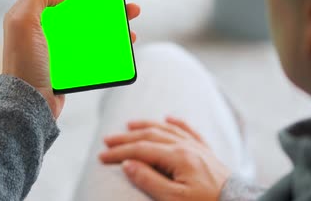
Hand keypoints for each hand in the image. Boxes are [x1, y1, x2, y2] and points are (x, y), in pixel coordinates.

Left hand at [2, 0, 139, 118]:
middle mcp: (51, 29)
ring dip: (116, 18)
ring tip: (132, 13)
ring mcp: (65, 46)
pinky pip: (100, 48)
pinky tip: (127, 38)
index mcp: (37, 15)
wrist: (31, 103)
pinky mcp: (77, 62)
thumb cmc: (23, 64)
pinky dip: (115, 42)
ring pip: (96, 26)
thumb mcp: (22, 22)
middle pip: (84, 6)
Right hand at [99, 117, 229, 200]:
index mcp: (178, 156)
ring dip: (146, 126)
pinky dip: (177, 123)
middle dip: (126, 138)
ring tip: (129, 125)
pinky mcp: (208, 153)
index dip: (119, 152)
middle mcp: (187, 146)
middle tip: (107, 140)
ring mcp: (198, 147)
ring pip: (167, 129)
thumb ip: (149, 180)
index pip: (141, 150)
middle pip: (150, 136)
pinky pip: (190, 131)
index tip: (102, 156)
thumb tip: (128, 164)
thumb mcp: (175, 199)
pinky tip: (169, 118)